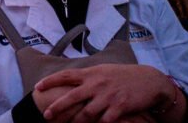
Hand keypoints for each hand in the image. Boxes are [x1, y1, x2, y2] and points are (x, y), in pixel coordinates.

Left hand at [35, 65, 175, 122]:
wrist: (149, 81)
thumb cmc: (123, 76)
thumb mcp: (103, 70)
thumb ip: (87, 76)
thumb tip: (70, 79)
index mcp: (91, 74)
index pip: (66, 75)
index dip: (50, 81)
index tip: (37, 87)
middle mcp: (97, 84)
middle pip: (72, 97)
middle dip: (57, 107)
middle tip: (46, 115)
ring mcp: (108, 96)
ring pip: (87, 114)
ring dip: (76, 122)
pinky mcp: (120, 107)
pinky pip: (105, 121)